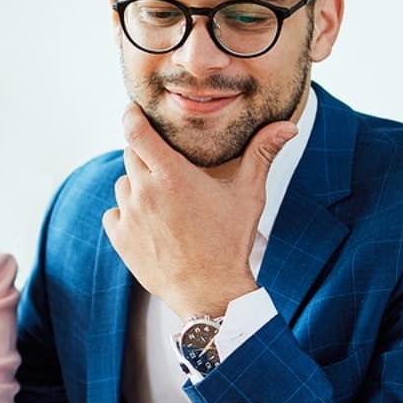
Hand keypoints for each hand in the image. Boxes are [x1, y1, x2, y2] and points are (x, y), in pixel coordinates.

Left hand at [102, 103, 296, 318]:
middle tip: (166, 165)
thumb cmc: (230, 241)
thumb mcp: (249, 194)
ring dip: (137, 185)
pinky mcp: (120, 238)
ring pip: (123, 183)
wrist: (210, 291)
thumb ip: (262, 154)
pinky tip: (150, 222)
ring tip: (163, 199)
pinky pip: (114, 213)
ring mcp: (130, 216)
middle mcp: (145, 191)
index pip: (136, 131)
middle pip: (130, 154)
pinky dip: (127, 213)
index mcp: (172, 174)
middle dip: (145, 154)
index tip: (135, 111)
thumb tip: (287, 126)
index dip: (132, 116)